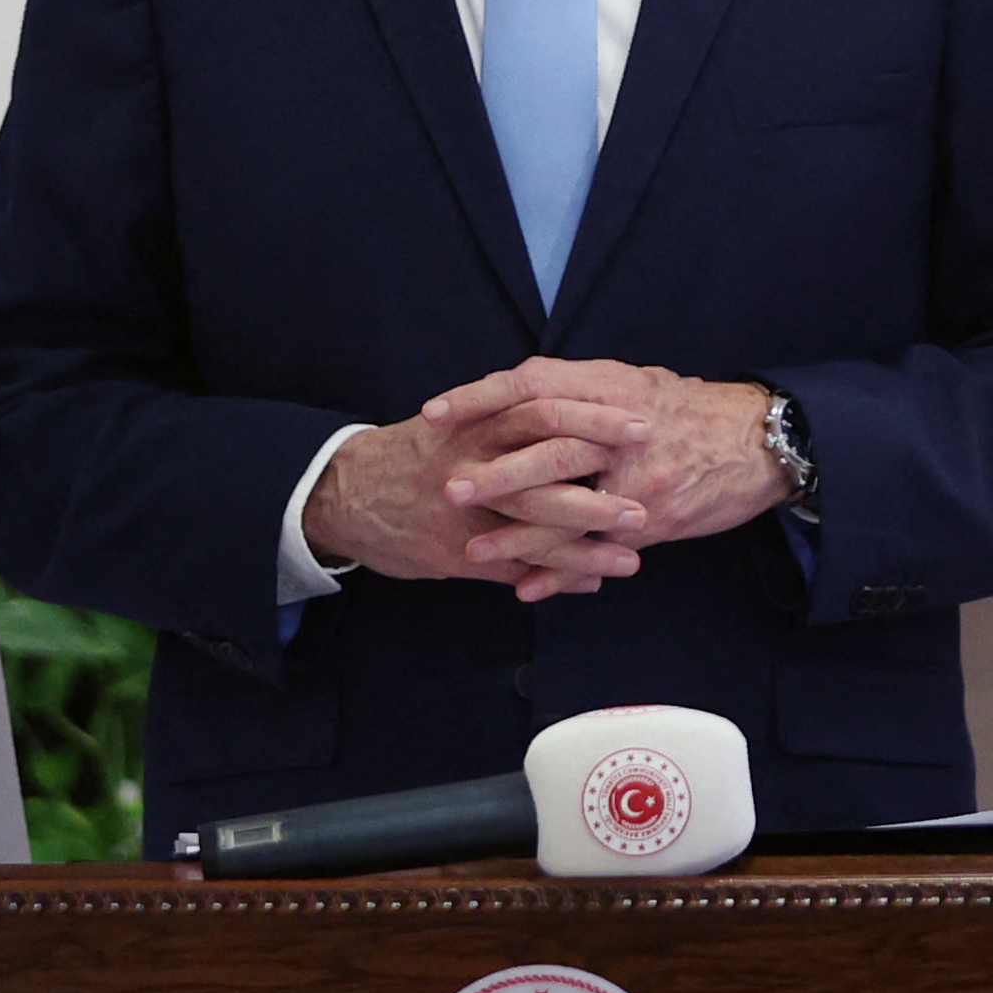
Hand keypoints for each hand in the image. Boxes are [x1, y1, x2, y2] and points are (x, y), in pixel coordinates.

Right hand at [301, 381, 661, 601]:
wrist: (345, 491)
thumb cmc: (418, 453)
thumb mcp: (463, 422)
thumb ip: (514, 418)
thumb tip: (581, 410)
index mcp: (480, 420)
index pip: (547, 409)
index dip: (599, 418)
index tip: (645, 426)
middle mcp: (474, 459)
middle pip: (547, 463)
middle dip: (602, 485)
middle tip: (646, 502)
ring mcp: (464, 510)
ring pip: (535, 525)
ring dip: (587, 546)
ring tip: (632, 560)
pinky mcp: (453, 552)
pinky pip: (514, 566)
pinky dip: (554, 576)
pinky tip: (591, 583)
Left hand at [428, 357, 797, 570]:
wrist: (763, 441)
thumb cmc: (694, 410)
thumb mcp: (639, 383)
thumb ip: (584, 391)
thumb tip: (526, 394)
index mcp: (613, 386)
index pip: (536, 383)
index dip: (482, 397)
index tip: (437, 413)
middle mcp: (624, 429)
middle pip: (550, 445)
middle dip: (495, 472)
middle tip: (448, 488)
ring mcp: (641, 476)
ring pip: (570, 505)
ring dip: (519, 533)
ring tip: (475, 551)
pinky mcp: (656, 518)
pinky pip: (599, 548)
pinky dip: (562, 571)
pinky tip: (527, 588)